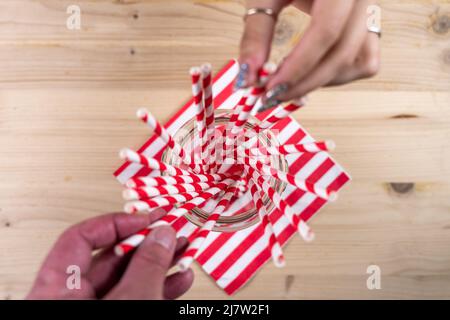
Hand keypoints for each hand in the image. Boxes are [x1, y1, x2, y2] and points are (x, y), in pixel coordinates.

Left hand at [27, 211, 193, 298]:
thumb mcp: (131, 301)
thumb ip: (147, 267)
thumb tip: (163, 235)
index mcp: (57, 291)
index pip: (79, 238)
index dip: (116, 223)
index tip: (148, 218)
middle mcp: (75, 298)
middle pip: (111, 256)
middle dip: (148, 242)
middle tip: (173, 229)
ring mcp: (99, 309)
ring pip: (130, 277)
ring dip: (161, 262)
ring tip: (184, 250)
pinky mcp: (120, 317)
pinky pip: (139, 296)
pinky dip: (161, 287)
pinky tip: (180, 278)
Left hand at [239, 0, 379, 103]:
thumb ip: (256, 33)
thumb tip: (248, 78)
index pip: (326, 32)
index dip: (298, 66)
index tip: (270, 88)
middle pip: (343, 53)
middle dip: (305, 82)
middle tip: (273, 96)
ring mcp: (370, 11)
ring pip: (358, 61)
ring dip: (322, 81)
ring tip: (289, 83)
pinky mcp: (369, 23)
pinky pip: (366, 60)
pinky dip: (339, 74)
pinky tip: (312, 71)